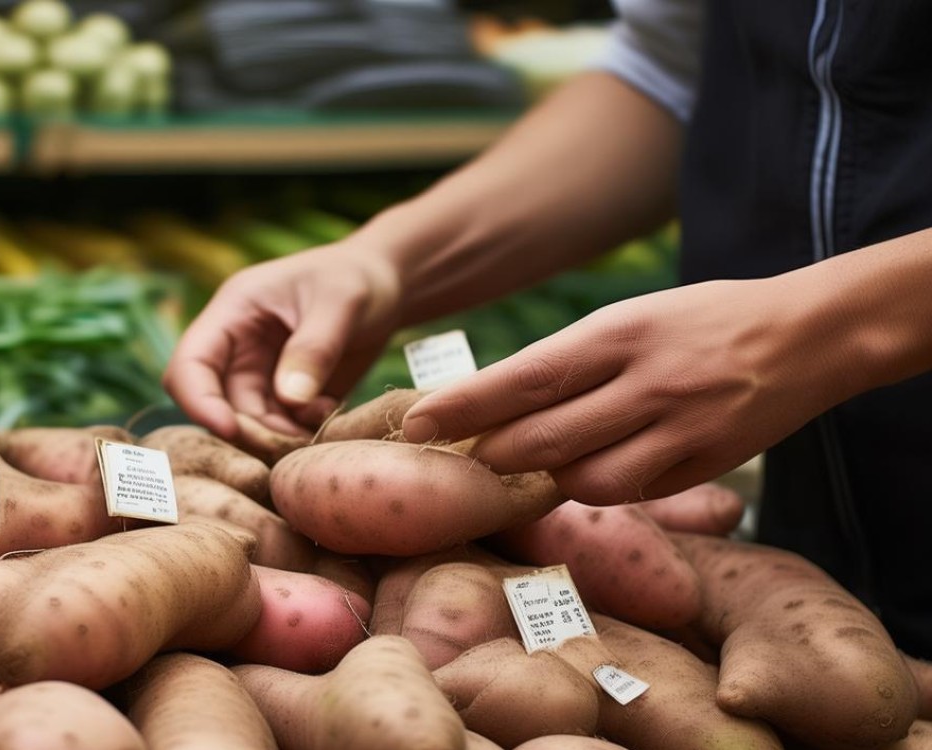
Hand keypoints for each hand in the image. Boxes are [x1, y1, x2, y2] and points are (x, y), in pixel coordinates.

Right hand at [163, 241, 402, 444]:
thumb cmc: (358, 279)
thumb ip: (314, 349)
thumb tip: (290, 400)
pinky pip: (280, 428)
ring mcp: (260, 375)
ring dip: (279, 436)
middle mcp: (237, 348)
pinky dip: (299, 433)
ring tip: (320, 419)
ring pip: (250, 424)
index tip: (229, 430)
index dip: (199, 401)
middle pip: (218, 405)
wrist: (386, 287)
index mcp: (233, 313)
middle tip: (294, 439)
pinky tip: (330, 412)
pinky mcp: (286, 397)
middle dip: (250, 430)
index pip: (190, 364)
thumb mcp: (341, 303)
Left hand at [401, 277, 857, 503]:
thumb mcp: (631, 319)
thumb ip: (571, 362)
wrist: (808, 333)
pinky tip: (593, 472)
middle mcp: (646, 382)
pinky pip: (633, 492)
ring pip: (585, 479)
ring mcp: (680, 429)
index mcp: (618, 333)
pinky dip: (601, 488)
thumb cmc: (700, 322)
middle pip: (544, 438)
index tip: (418, 423)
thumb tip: (497, 402)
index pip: (523, 378)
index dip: (464, 406)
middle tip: (459, 459)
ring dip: (547, 480)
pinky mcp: (706, 465)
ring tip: (532, 467)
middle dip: (491, 455)